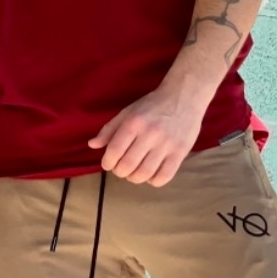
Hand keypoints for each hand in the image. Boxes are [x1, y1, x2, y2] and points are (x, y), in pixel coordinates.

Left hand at [88, 86, 204, 185]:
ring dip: (135, 178)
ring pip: (145, 173)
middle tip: (121, 169)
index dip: (107, 163)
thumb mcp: (128, 112)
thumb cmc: (152, 105)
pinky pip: (164, 176)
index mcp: (134, 122)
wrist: (184, 95)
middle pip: (128, 166)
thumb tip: (92, 145)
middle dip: (120, 172)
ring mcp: (167, 144)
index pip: (115, 151)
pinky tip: (151, 175)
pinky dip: (154, 181)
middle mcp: (150, 134)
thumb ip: (109, 129)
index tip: (109, 164)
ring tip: (134, 173)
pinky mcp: (181, 152)